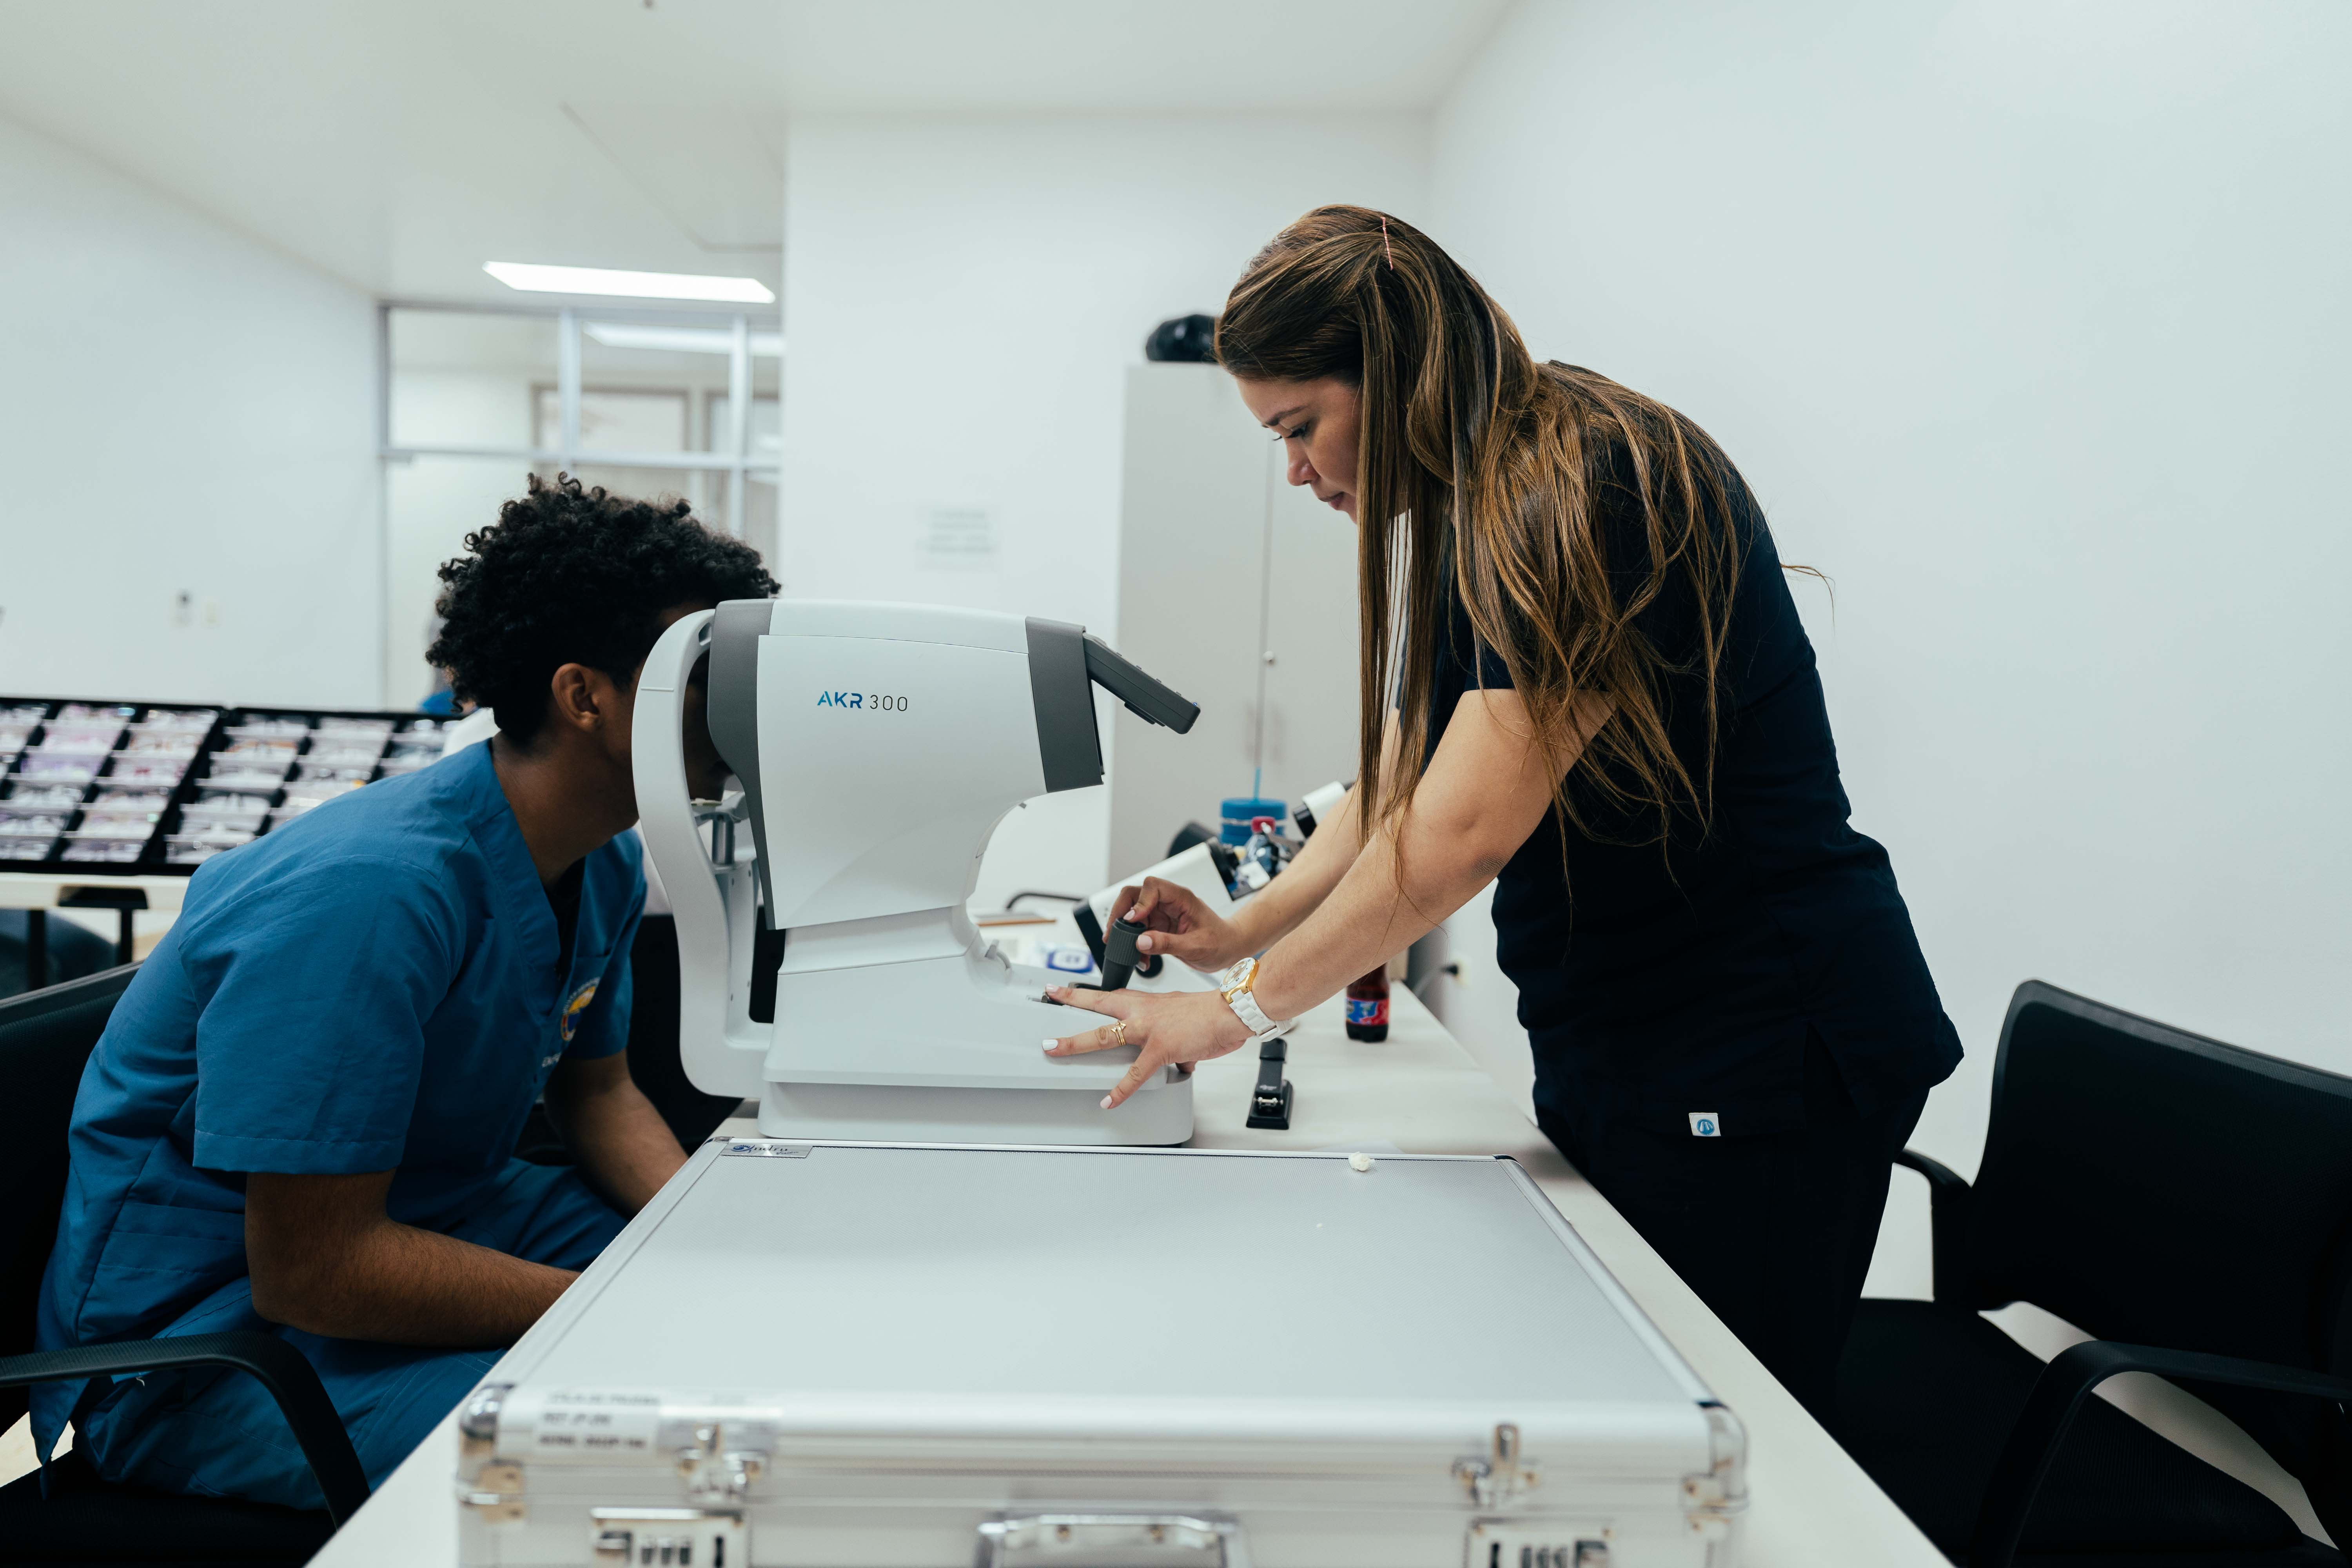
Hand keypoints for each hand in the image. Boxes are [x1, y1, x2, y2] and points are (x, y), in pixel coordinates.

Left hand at [1044, 984, 1253, 1108]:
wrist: (1232, 1012)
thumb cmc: (1213, 1014)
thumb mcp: (1185, 1017)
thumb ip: (1174, 1036)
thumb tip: (1180, 1061)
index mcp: (1149, 1002)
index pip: (1112, 994)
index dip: (1087, 993)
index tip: (1067, 989)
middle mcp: (1143, 1011)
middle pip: (1099, 1004)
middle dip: (1071, 1001)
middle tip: (1051, 997)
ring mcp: (1148, 1029)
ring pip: (1103, 1035)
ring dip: (1075, 1042)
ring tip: (1053, 1049)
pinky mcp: (1160, 1048)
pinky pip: (1135, 1074)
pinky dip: (1120, 1089)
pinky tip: (1108, 1100)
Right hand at [1108, 876, 1248, 971]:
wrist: (1229, 949)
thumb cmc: (1221, 941)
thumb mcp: (1196, 946)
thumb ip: (1167, 944)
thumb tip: (1140, 941)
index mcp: (1180, 898)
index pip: (1151, 887)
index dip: (1138, 902)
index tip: (1131, 921)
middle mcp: (1168, 903)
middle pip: (1134, 896)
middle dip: (1121, 914)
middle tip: (1114, 935)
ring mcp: (1162, 915)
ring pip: (1132, 915)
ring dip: (1126, 934)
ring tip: (1130, 954)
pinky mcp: (1158, 928)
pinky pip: (1138, 932)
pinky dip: (1134, 945)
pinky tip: (1141, 960)